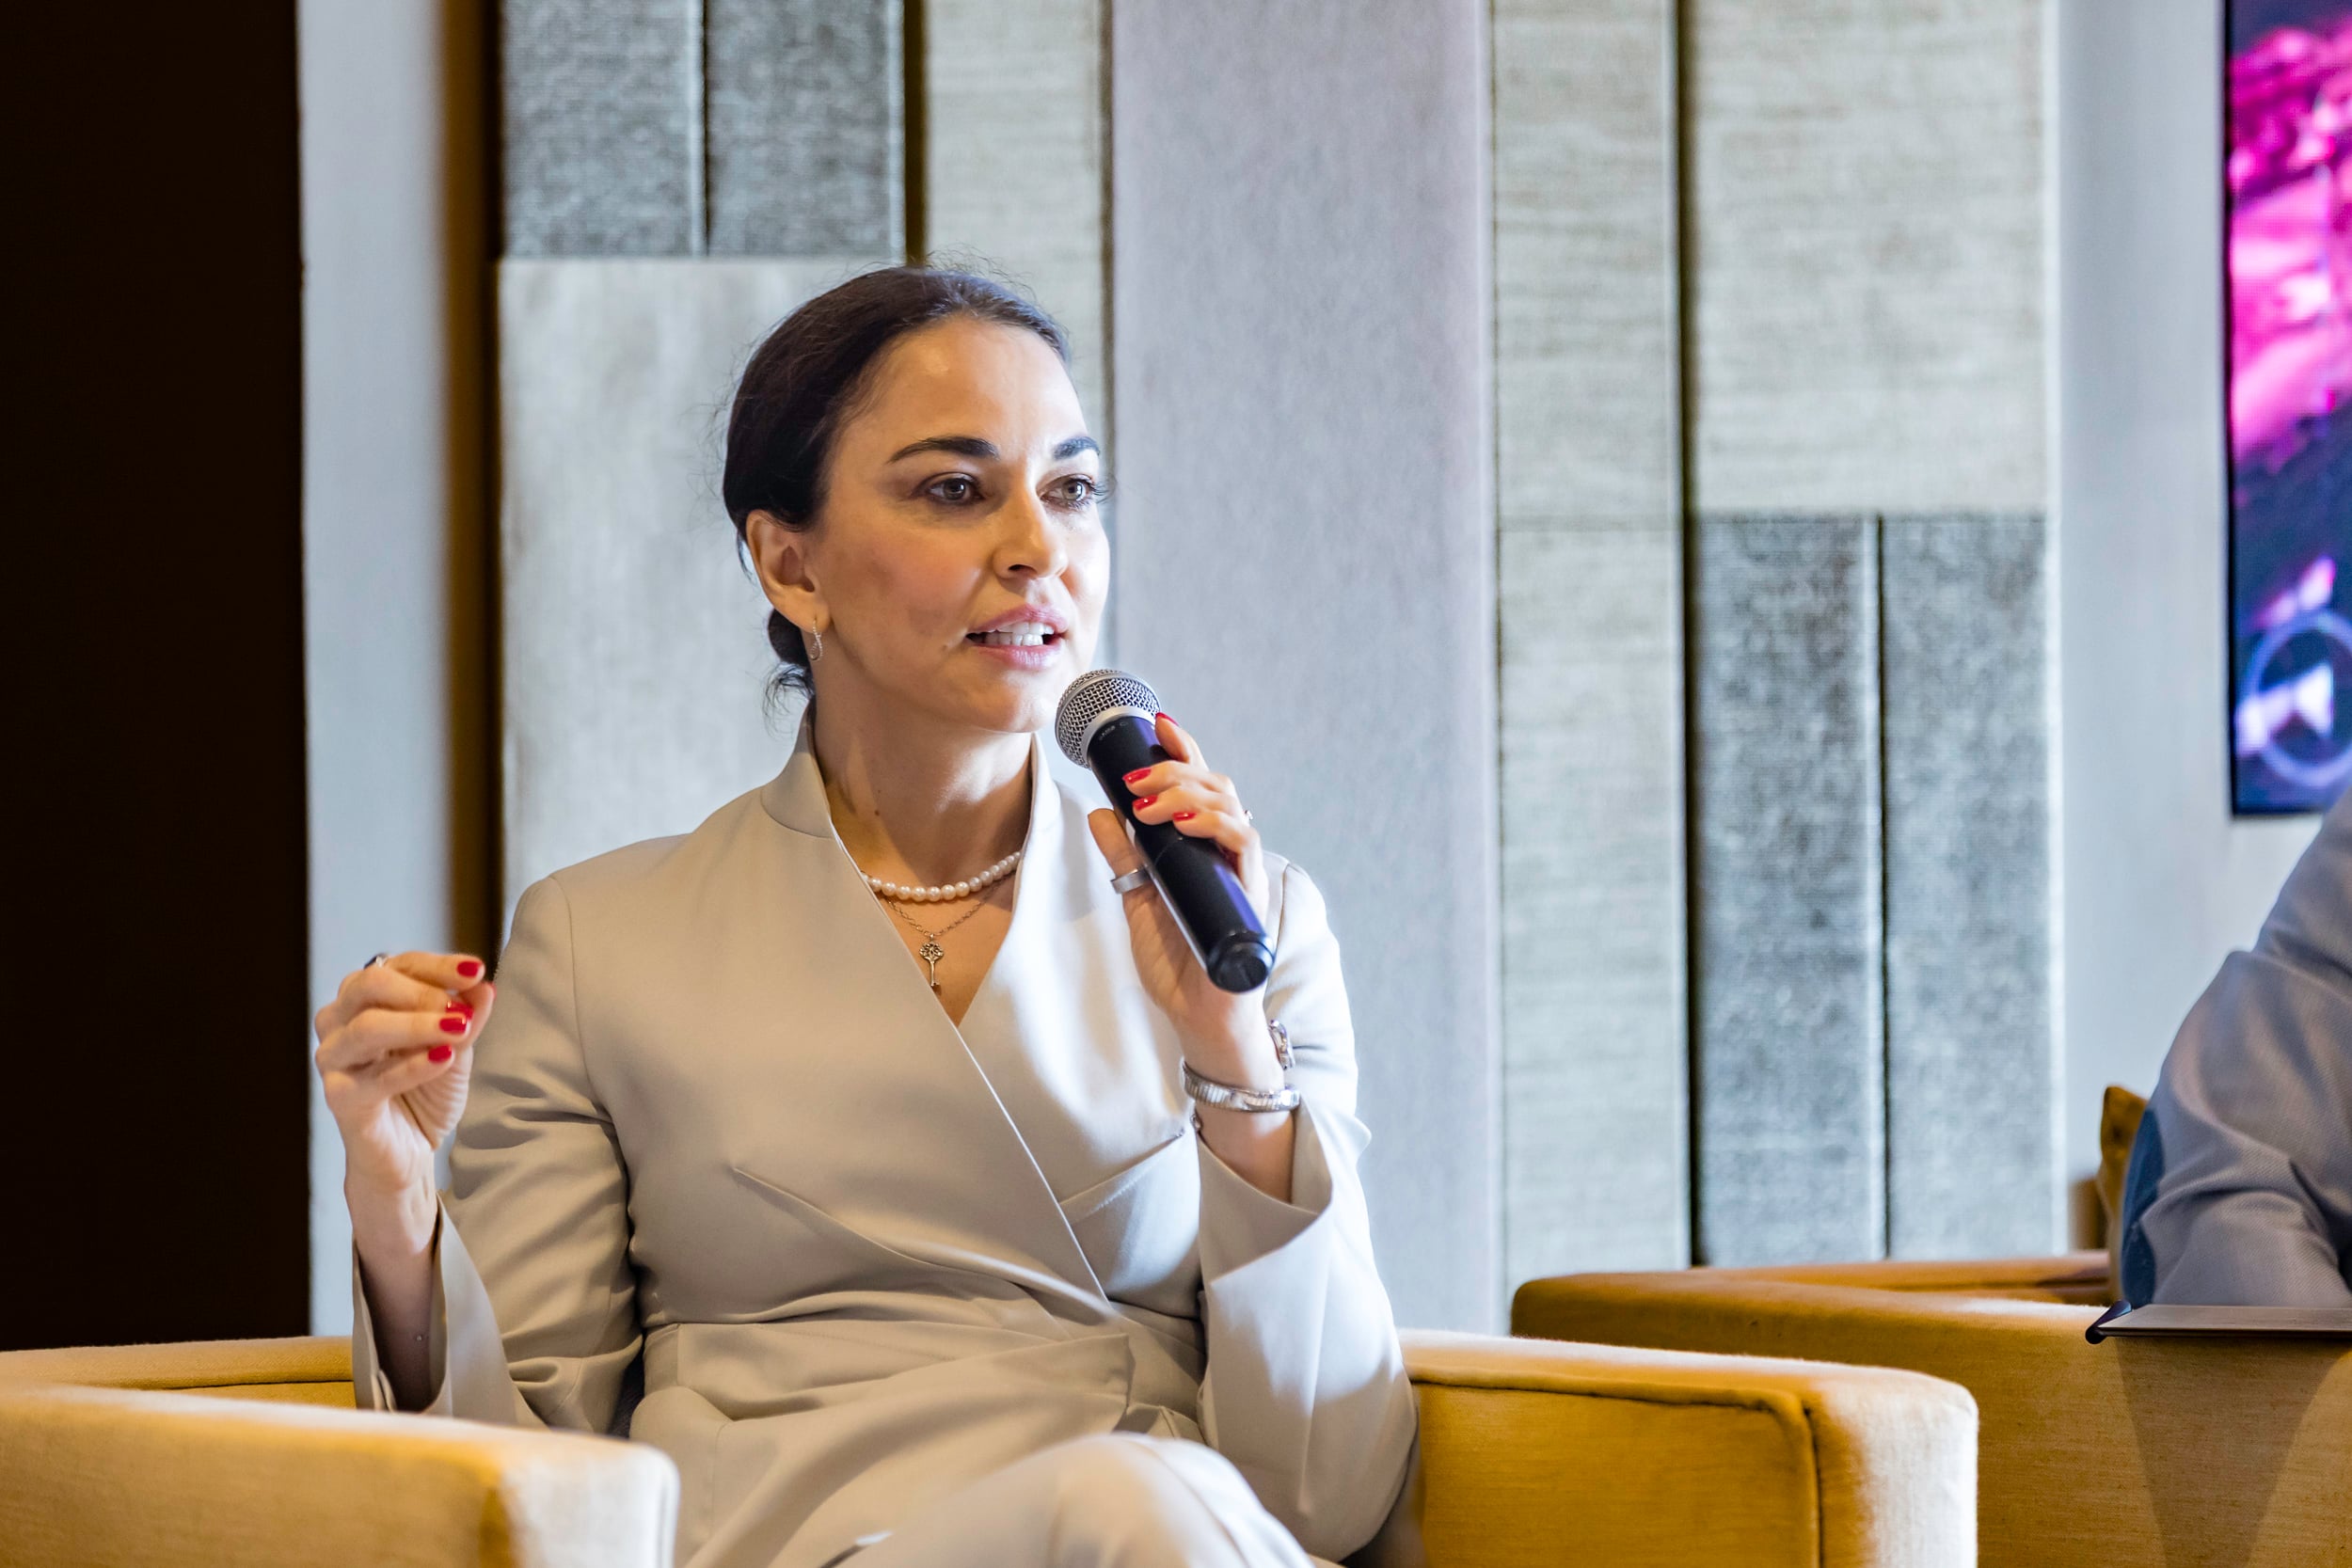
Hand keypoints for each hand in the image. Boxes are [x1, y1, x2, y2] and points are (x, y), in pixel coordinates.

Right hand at [313, 952, 494, 1223]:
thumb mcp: (456, 1047)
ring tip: (458, 1028)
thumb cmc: (425, 1091)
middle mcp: (340, 1022)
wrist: (410, 1151)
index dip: (437, 966)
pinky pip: (375, 1077)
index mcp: (366, 999)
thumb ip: (466, 1017)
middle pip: (369, 984)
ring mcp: (335, 1059)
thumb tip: (483, 986)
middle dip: (421, 991)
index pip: (397, 966)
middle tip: (461, 1008)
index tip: (476, 971)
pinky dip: (413, 1066)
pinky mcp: (340, 1097)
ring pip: (366, 1027)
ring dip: (417, 1024)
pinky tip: (445, 1059)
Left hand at [1086, 712, 1276, 1083]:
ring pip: (1230, 805)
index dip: (1184, 752)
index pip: (1199, 787)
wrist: (1199, 1017)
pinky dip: (1214, 824)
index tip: (1159, 724)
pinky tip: (1184, 822)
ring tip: (1148, 802)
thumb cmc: (1178, 962)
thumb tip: (1099, 813)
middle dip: (1175, 769)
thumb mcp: (1138, 902)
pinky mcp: (1248, 894)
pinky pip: (1242, 844)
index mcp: (1203, 849)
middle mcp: (1227, 853)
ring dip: (1186, 792)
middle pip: (1215, 786)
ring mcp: (1240, 871)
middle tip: (1135, 777)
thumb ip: (1125, 859)